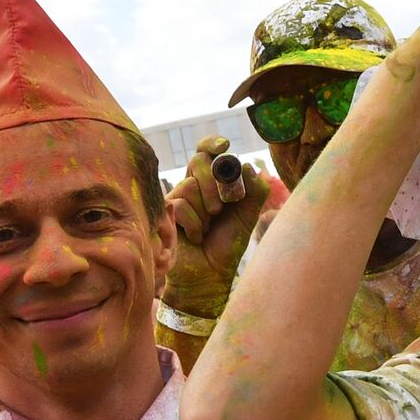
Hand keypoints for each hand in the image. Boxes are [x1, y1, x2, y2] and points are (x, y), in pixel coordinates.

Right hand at [163, 136, 268, 314]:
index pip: (208, 152)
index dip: (213, 143)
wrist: (211, 275)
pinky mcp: (165, 213)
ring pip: (189, 184)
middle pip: (198, 160)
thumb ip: (254, 191)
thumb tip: (247, 166)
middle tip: (221, 208)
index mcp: (214, 182)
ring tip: (207, 229)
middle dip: (213, 182)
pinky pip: (180, 205)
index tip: (224, 145)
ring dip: (205, 211)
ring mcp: (178, 198)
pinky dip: (194, 224)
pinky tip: (196, 238)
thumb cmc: (227, 245)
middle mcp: (194, 186)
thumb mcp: (247, 216)